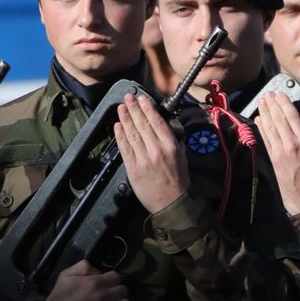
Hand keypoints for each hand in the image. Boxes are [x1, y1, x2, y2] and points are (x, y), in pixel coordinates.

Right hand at [45, 260, 130, 300]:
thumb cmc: (58, 298)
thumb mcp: (65, 276)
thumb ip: (83, 267)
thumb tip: (98, 270)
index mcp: (94, 282)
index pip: (117, 277)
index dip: (112, 280)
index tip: (107, 285)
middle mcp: (102, 296)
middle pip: (124, 290)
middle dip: (118, 292)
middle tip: (111, 297)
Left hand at [113, 93, 188, 213]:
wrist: (172, 203)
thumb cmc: (178, 179)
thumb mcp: (182, 156)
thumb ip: (173, 140)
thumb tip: (162, 126)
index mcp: (170, 146)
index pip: (157, 122)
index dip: (147, 108)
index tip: (141, 99)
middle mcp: (156, 150)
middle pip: (142, 125)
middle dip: (133, 109)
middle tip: (127, 97)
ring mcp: (143, 159)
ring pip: (132, 134)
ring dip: (125, 118)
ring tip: (121, 108)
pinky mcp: (133, 169)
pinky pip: (125, 148)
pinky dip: (120, 135)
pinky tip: (117, 126)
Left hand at [254, 92, 299, 213]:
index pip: (292, 116)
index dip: (284, 103)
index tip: (280, 94)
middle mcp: (291, 143)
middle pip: (279, 118)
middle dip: (272, 104)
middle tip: (268, 93)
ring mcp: (280, 150)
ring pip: (270, 126)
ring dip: (265, 112)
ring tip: (262, 100)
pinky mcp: (273, 157)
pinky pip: (266, 138)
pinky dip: (261, 127)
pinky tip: (259, 118)